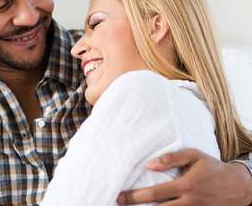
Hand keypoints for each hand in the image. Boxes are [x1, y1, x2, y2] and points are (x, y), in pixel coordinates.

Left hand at [117, 148, 251, 204]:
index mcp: (186, 186)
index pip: (155, 194)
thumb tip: (149, 165)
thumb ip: (173, 158)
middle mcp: (189, 202)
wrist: (239, 186)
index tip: (118, 196)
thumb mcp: (195, 156)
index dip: (134, 197)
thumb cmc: (213, 168)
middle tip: (118, 204)